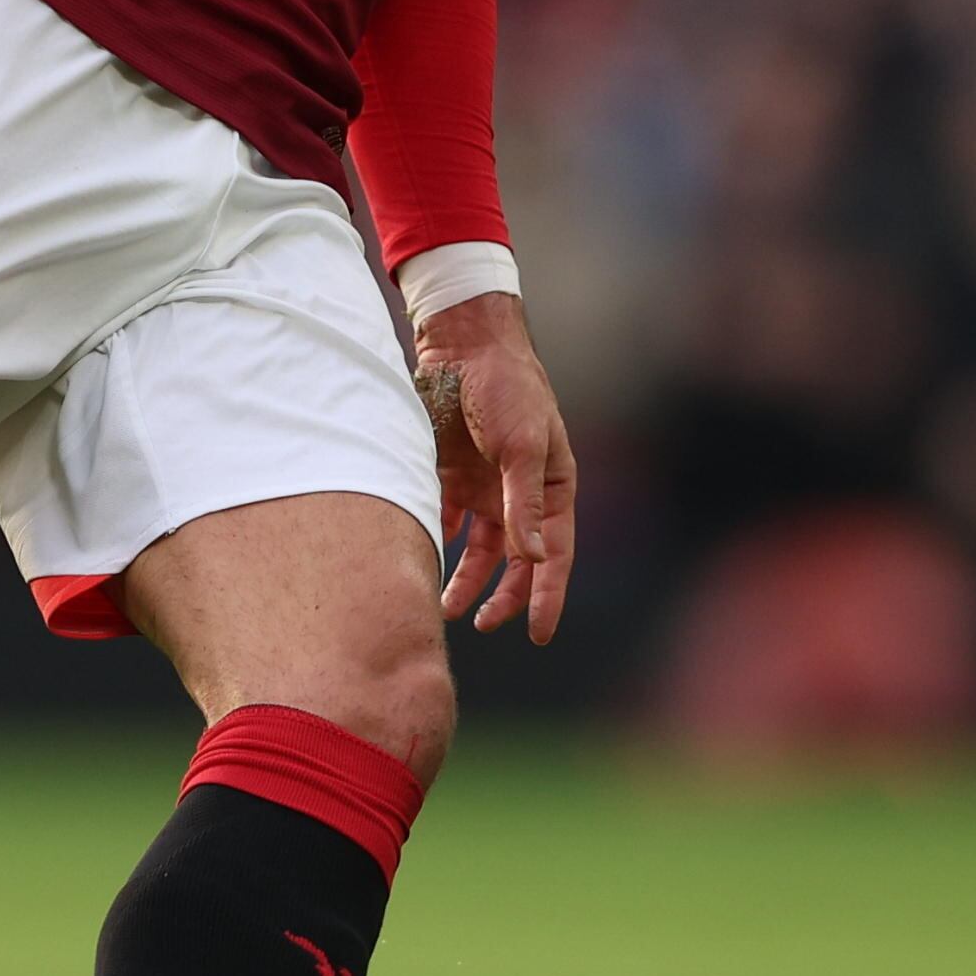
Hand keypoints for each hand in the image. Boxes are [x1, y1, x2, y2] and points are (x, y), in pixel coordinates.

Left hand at [415, 293, 576, 642]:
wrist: (463, 341)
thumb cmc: (508, 387)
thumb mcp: (522, 445)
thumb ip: (523, 502)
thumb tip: (532, 559)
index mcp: (552, 487)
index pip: (554, 553)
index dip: (547, 595)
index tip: (538, 634)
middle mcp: (519, 492)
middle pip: (514, 559)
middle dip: (501, 596)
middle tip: (481, 625)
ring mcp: (484, 484)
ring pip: (476, 548)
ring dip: (464, 579)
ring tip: (444, 606)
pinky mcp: (450, 472)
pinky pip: (444, 519)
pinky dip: (435, 541)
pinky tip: (421, 558)